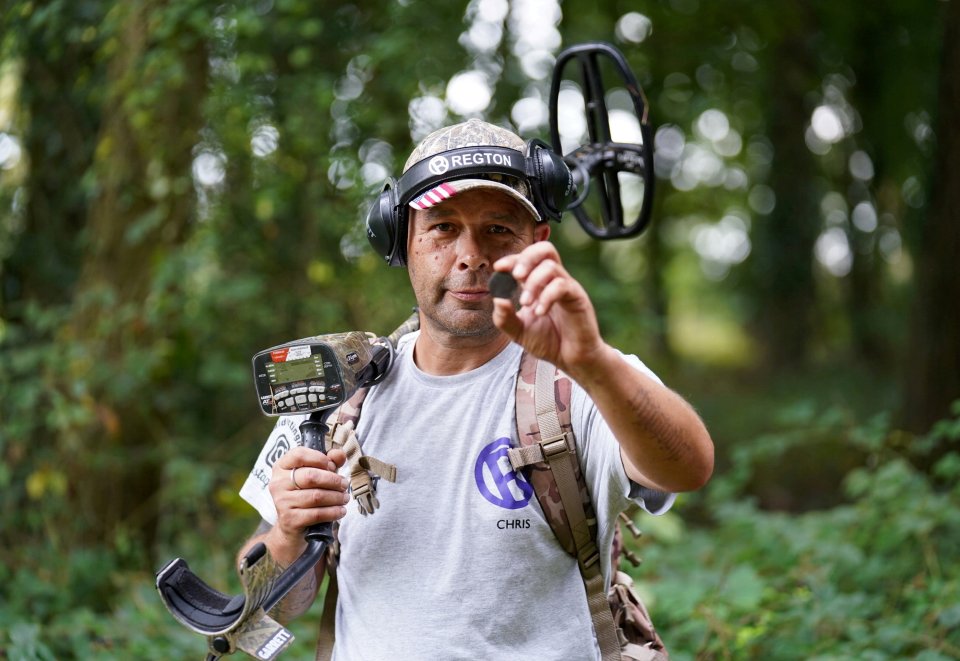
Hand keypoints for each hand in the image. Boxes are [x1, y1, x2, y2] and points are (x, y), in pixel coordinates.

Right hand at [266, 446, 348, 558]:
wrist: (291, 526)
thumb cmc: (306, 493)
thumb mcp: (317, 474)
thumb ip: (329, 462)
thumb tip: (339, 455)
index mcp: (281, 466)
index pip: (299, 454)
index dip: (319, 458)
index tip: (332, 466)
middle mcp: (278, 483)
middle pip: (311, 476)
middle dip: (333, 480)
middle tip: (344, 484)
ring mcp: (282, 502)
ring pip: (316, 496)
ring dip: (336, 497)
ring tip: (345, 498)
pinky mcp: (290, 519)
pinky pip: (317, 514)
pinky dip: (333, 512)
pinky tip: (341, 511)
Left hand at [492, 242, 604, 374]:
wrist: (572, 360)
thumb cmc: (549, 342)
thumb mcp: (518, 332)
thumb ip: (504, 318)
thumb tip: (497, 299)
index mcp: (539, 284)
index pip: (528, 258)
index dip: (513, 258)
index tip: (499, 268)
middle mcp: (554, 281)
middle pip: (545, 249)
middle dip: (526, 258)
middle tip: (516, 276)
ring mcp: (568, 287)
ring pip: (551, 267)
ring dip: (533, 283)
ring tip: (526, 304)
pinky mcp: (578, 298)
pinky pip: (562, 286)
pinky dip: (546, 297)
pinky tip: (539, 312)